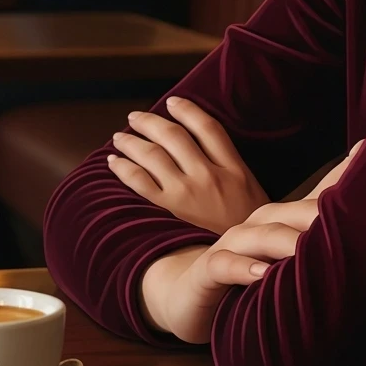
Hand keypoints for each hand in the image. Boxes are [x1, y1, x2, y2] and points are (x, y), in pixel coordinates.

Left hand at [108, 96, 268, 233]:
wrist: (245, 263)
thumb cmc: (251, 230)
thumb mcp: (252, 191)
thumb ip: (232, 167)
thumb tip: (206, 144)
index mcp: (233, 168)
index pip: (207, 127)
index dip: (187, 110)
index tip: (172, 102)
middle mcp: (208, 176)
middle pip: (174, 136)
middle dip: (151, 122)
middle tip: (134, 118)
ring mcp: (188, 194)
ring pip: (153, 155)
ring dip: (132, 141)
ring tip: (120, 137)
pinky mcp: (170, 213)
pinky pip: (140, 183)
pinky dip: (124, 168)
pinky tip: (114, 162)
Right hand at [138, 137, 365, 343]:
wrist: (191, 291)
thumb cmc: (242, 271)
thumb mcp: (280, 261)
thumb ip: (313, 244)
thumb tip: (359, 237)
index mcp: (276, 219)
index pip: (314, 198)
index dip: (341, 178)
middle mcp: (255, 225)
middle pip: (289, 212)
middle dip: (317, 212)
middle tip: (353, 217)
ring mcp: (231, 244)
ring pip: (259, 235)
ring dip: (284, 240)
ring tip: (306, 248)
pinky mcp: (208, 270)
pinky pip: (225, 265)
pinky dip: (243, 268)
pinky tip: (262, 274)